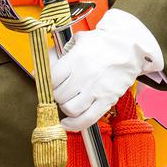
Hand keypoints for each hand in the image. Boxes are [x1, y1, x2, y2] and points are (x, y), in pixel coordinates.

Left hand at [50, 9, 162, 130]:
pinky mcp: (107, 100)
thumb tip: (37, 72)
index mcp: (76, 59)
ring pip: (70, 109)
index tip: (50, 82)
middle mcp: (85, 76)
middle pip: (59, 96)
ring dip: (66, 107)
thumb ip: (54, 56)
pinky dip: (74, 125)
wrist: (129, 46)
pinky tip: (67, 123)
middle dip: (57, 95)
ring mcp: (97, 90)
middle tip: (62, 90)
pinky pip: (87, 119)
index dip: (47, 83)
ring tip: (69, 101)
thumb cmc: (99, 44)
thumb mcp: (75, 42)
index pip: (51, 79)